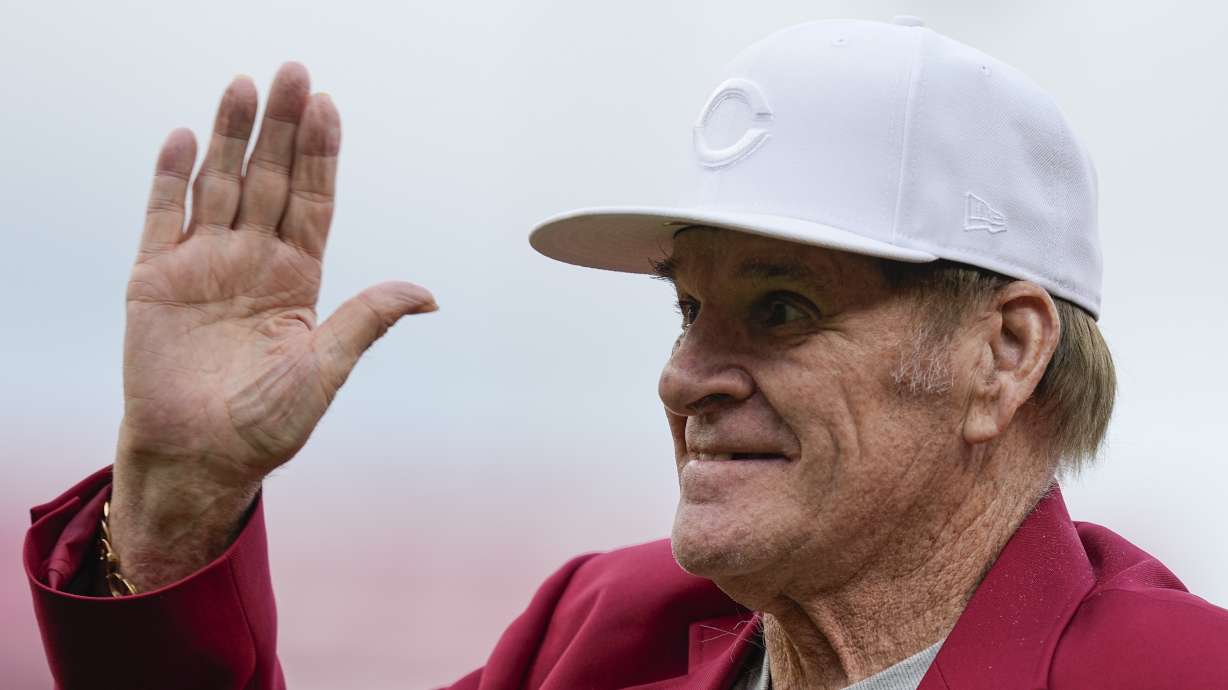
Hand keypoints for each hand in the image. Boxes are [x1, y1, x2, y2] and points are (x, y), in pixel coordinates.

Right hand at [107, 63, 435, 589]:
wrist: (199, 458)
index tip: (328, 107)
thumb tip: (429, 294)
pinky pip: (161, 216)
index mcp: (297, 277)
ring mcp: (202, 264)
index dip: (320, 155)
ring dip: (232, 136)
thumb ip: (367, 321)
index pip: (312, 201)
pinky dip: (170, 177)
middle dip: (283, 127)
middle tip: (294, 72)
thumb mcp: (326, 370)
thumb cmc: (267, 424)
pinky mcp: (154, 279)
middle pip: (270, 179)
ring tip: (245, 85)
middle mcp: (252, 260)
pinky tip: (185, 138)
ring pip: (220, 184)